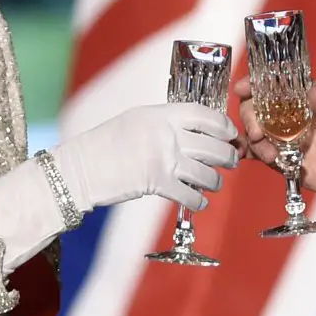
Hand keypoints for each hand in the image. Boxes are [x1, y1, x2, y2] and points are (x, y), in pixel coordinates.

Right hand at [52, 103, 238, 212]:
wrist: (83, 166)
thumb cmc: (107, 142)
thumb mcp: (137, 119)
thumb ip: (166, 122)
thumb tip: (194, 131)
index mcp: (163, 114)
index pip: (206, 115)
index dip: (224, 126)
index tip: (231, 133)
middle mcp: (168, 134)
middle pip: (214, 146)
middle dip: (229, 156)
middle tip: (232, 160)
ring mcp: (164, 159)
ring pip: (207, 173)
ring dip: (216, 181)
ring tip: (215, 183)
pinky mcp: (158, 184)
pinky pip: (191, 195)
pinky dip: (199, 201)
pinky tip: (199, 201)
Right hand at [235, 77, 315, 210]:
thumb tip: (313, 91)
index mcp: (305, 99)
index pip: (275, 84)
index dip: (255, 83)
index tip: (241, 88)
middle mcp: (290, 116)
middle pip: (257, 107)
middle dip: (250, 117)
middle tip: (257, 133)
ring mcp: (284, 137)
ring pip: (255, 131)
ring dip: (253, 141)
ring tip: (270, 156)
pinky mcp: (282, 158)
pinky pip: (258, 153)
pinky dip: (246, 153)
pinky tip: (241, 156)